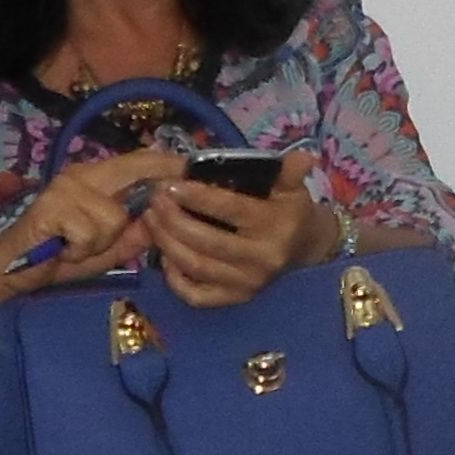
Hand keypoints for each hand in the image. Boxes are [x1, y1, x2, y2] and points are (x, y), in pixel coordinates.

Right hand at [0, 147, 183, 285]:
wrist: (15, 270)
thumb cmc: (62, 255)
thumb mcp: (108, 246)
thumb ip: (136, 232)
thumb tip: (167, 218)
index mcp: (95, 178)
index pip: (138, 161)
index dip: (166, 164)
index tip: (191, 166)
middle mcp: (81, 173)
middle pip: (132, 170)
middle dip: (147, 194)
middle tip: (141, 212)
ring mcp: (65, 187)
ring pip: (114, 217)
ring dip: (100, 243)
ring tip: (78, 247)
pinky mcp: (52, 207)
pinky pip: (90, 233)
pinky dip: (80, 250)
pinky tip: (64, 250)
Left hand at [153, 150, 326, 309]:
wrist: (304, 248)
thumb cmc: (290, 210)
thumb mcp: (292, 187)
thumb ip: (288, 170)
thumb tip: (304, 155)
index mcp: (274, 226)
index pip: (230, 210)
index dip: (197, 197)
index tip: (170, 184)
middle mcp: (261, 259)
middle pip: (207, 242)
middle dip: (173, 220)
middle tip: (153, 200)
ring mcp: (247, 283)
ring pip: (197, 267)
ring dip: (167, 244)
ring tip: (150, 220)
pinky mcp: (235, 299)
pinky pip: (198, 295)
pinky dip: (175, 280)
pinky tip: (164, 257)